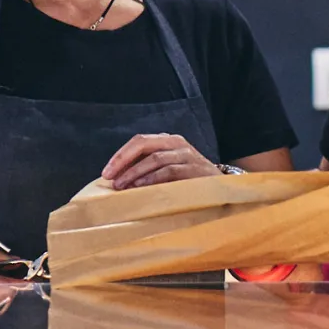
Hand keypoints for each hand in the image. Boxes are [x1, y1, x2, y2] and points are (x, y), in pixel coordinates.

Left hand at [102, 133, 221, 189]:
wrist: (222, 188)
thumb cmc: (189, 181)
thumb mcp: (167, 171)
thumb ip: (146, 170)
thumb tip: (116, 180)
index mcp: (168, 141)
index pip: (139, 141)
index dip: (120, 156)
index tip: (106, 173)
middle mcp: (176, 143)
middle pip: (144, 144)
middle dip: (123, 161)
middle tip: (110, 178)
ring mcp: (187, 155)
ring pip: (154, 158)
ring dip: (135, 173)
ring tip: (122, 186)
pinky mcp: (194, 168)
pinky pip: (169, 171)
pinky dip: (152, 179)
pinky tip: (140, 187)